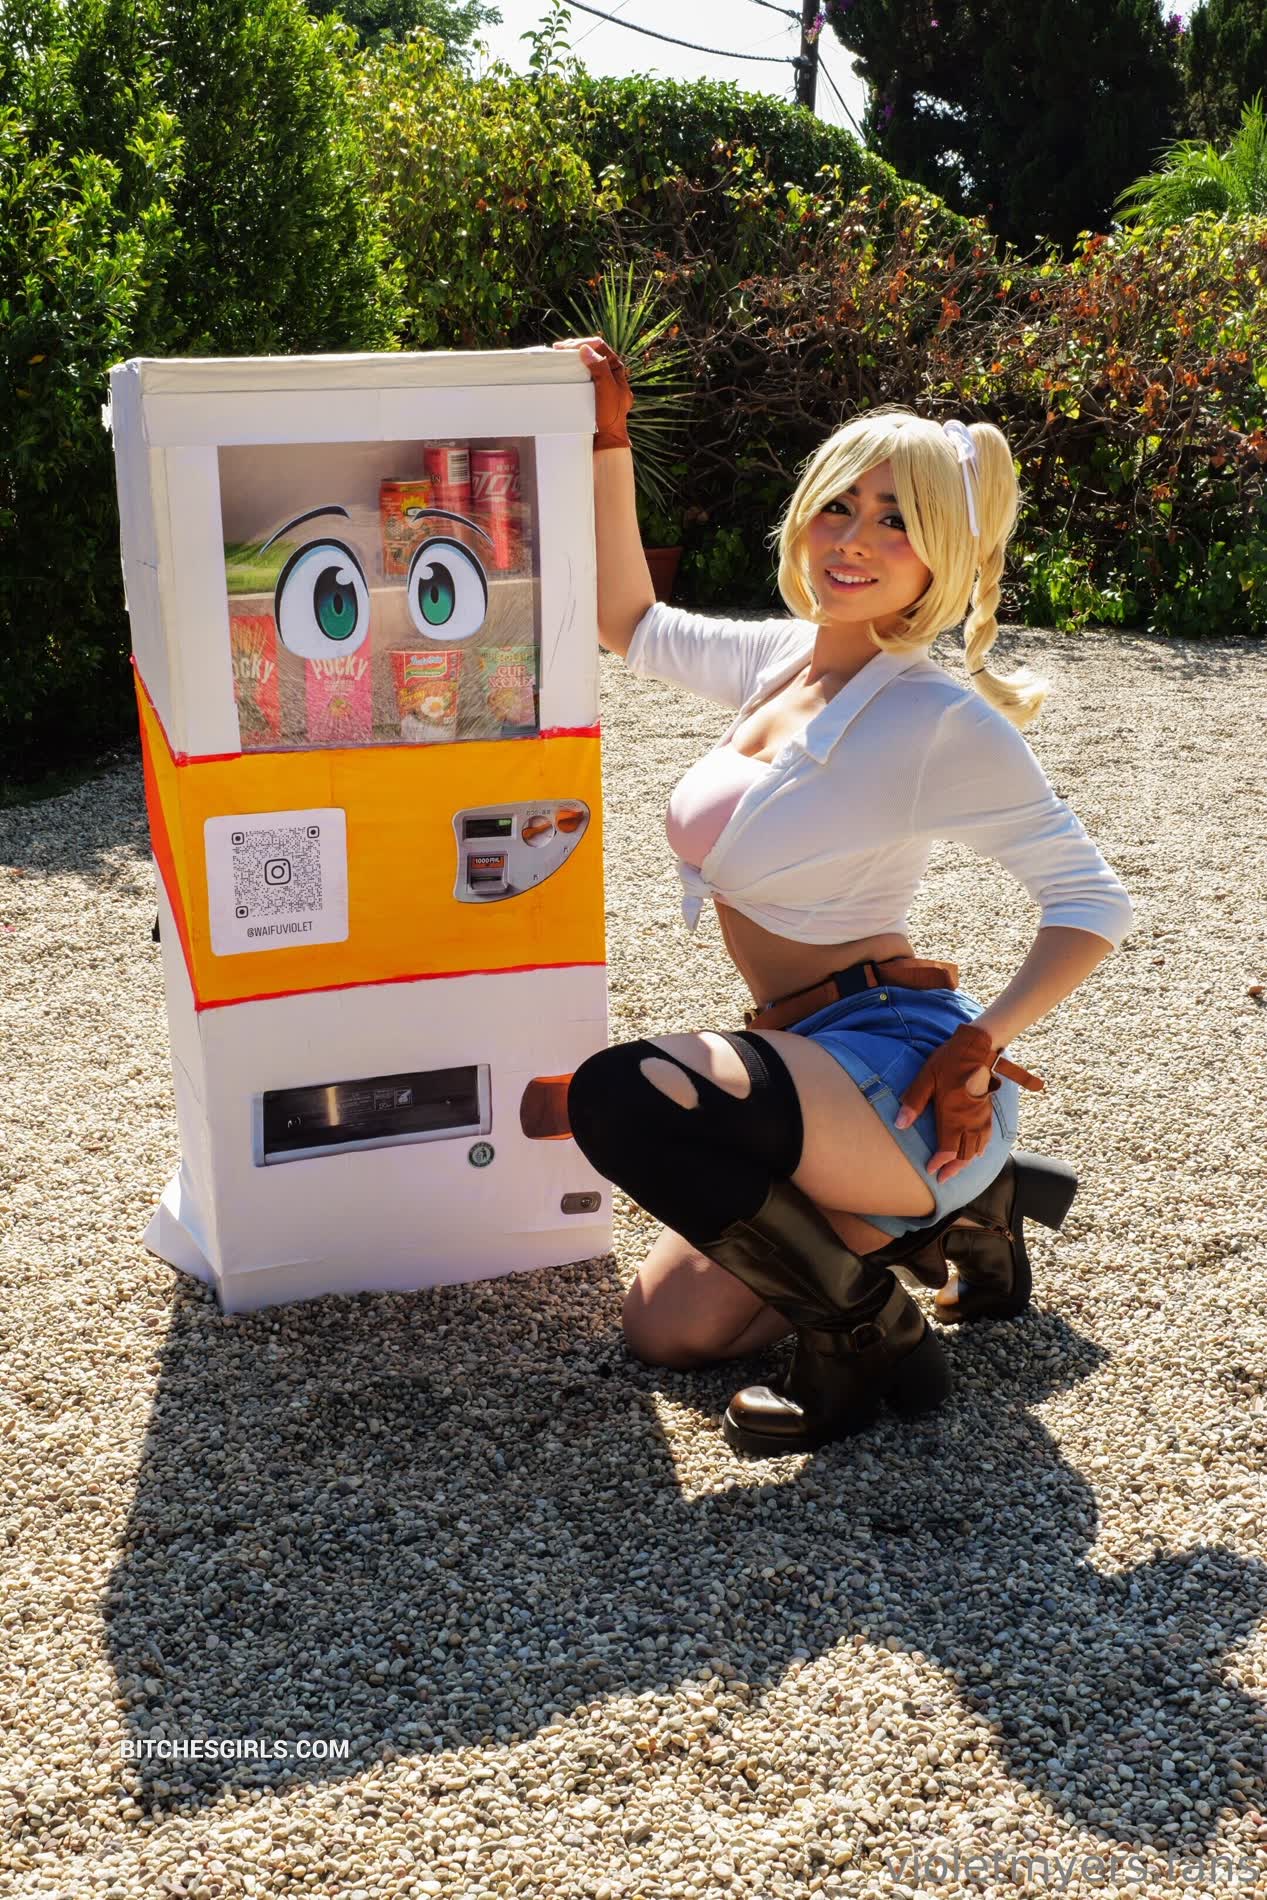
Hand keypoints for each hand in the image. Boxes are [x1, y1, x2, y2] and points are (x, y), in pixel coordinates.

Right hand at [552, 336, 633, 450]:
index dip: (584, 343)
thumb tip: (586, 350)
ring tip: (558, 356)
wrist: (606, 440)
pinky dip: (571, 370)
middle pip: (592, 352)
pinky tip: (563, 371)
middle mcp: (609, 375)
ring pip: (585, 363)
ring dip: (572, 357)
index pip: (600, 347)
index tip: (567, 348)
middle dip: (575, 348)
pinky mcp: (590, 392)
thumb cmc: (610, 417)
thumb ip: (600, 369)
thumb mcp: (607, 391)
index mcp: (617, 370)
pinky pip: (580, 375)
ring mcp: (599, 383)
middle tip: (558, 349)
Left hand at [893, 1023, 1001, 1183]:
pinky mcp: (988, 1112)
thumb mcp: (926, 1078)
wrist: (978, 1048)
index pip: (948, 1149)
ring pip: (977, 1149)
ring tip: (956, 1170)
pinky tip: (976, 1153)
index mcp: (953, 1115)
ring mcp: (981, 1117)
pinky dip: (981, 1149)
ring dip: (967, 1162)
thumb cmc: (949, 1061)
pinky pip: (987, 1138)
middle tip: (943, 1179)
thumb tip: (899, 1124)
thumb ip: (913, 1102)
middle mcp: (969, 1121)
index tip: (930, 1170)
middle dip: (954, 1169)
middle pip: (965, 1155)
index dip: (940, 1163)